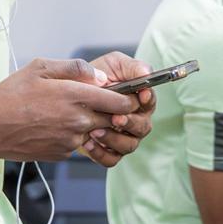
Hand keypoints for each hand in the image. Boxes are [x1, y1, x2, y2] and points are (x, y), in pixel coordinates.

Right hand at [0, 57, 141, 162]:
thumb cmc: (11, 95)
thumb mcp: (40, 67)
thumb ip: (75, 68)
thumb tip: (101, 77)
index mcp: (76, 96)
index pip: (120, 102)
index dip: (128, 98)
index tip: (126, 94)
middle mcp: (78, 120)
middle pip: (114, 120)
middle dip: (113, 112)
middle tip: (100, 102)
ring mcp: (72, 141)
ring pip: (95, 132)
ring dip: (90, 123)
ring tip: (65, 113)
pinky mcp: (62, 154)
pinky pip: (77, 144)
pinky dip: (73, 135)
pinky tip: (52, 126)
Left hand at [81, 51, 156, 168]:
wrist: (72, 92)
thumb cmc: (98, 77)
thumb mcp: (114, 64)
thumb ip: (132, 67)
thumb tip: (147, 73)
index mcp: (140, 100)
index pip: (150, 102)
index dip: (148, 99)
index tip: (141, 96)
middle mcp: (136, 121)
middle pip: (143, 127)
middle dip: (130, 123)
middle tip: (115, 118)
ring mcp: (124, 137)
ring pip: (128, 146)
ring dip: (113, 139)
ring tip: (95, 130)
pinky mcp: (108, 150)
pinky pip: (111, 159)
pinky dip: (100, 153)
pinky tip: (88, 142)